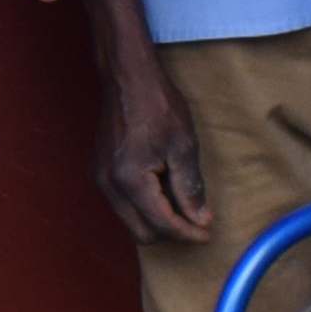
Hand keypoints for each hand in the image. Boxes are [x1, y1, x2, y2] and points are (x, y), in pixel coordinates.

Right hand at [95, 56, 211, 249]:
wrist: (127, 77)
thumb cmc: (156, 104)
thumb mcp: (183, 145)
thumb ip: (190, 187)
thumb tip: (200, 218)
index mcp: (129, 180)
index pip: (162, 224)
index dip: (188, 233)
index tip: (208, 234)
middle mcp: (109, 185)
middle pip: (142, 233)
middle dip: (172, 233)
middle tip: (198, 223)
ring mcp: (102, 178)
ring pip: (131, 221)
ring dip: (158, 221)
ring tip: (184, 204)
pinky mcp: (102, 171)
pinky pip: (124, 205)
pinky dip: (145, 207)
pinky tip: (165, 191)